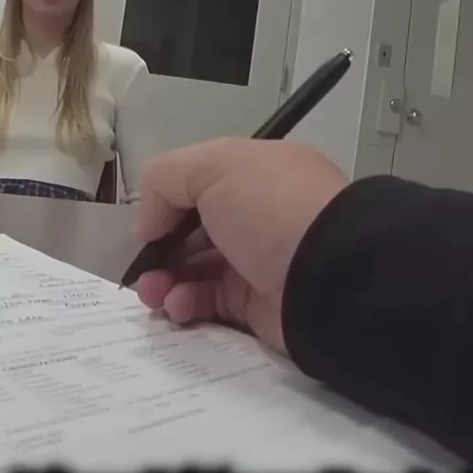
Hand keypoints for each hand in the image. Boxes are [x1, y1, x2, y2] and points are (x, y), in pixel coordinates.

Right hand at [132, 138, 347, 355]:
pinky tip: (178, 306)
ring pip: (195, 271)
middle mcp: (257, 216)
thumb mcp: (213, 166)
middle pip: (194, 231)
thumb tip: (149, 225)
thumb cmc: (272, 208)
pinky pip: (210, 304)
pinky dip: (187, 305)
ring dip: (165, 281)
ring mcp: (258, 262)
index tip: (148, 226)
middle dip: (160, 249)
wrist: (330, 275)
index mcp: (255, 174)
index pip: (200, 184)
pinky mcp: (256, 305)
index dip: (168, 203)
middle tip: (142, 270)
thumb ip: (165, 180)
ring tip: (154, 294)